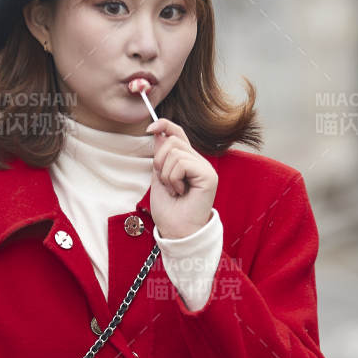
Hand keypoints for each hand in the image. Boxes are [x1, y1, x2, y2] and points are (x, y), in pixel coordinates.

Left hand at [147, 119, 217, 238]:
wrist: (176, 232)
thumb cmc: (169, 211)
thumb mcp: (159, 177)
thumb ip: (161, 156)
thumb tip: (159, 132)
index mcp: (188, 161)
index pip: (178, 133)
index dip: (165, 125)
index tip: (150, 128)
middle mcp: (199, 162)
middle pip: (173, 140)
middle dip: (159, 161)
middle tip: (165, 182)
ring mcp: (205, 168)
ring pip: (175, 152)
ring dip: (166, 175)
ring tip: (174, 191)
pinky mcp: (208, 175)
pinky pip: (181, 163)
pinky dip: (173, 179)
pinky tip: (180, 193)